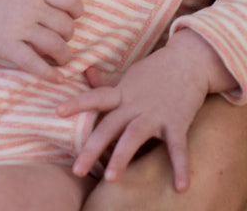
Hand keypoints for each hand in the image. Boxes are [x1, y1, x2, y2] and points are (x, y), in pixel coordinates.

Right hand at [0, 0, 83, 80]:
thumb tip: (75, 21)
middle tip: (59, 39)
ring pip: (56, 46)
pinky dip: (49, 74)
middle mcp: (29, 6)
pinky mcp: (8, 47)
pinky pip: (35, 63)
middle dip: (67, 37)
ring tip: (60, 59)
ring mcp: (18, 27)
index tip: (73, 17)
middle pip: (65, 26)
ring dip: (63, 56)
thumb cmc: (3, 1)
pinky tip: (57, 79)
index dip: (76, 10)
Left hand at [60, 31, 235, 190]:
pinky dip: (180, 166)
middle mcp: (135, 104)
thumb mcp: (130, 75)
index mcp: (122, 93)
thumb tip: (86, 73)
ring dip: (122, 156)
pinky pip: (178, 147)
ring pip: (135, 135)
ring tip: (111, 179)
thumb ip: (109, 82)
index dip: (77, 103)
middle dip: (92, 148)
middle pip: (109, 125)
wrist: (189, 60)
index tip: (58, 112)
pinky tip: (181, 187)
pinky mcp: (177, 121)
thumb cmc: (156, 71)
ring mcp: (156, 113)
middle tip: (77, 170)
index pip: (96, 97)